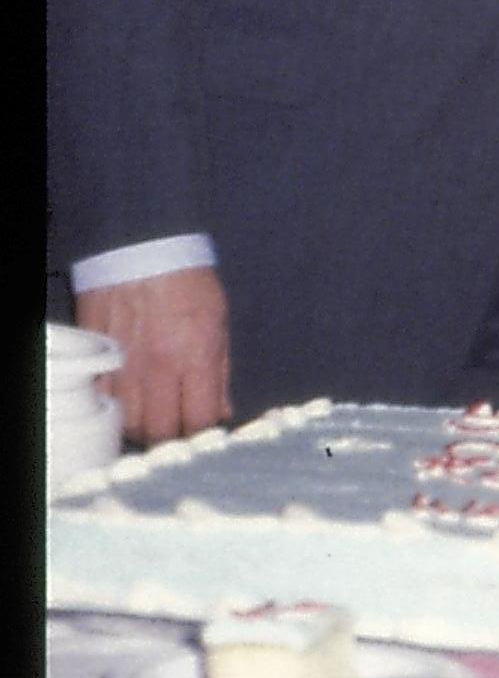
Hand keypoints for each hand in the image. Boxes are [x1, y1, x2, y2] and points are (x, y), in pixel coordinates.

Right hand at [77, 268, 231, 444]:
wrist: (140, 244)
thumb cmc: (186, 278)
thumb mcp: (218, 318)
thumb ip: (220, 371)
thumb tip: (223, 411)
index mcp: (195, 354)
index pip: (200, 421)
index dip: (204, 431)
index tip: (204, 427)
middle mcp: (157, 366)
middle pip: (161, 432)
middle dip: (172, 433)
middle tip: (177, 421)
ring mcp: (123, 365)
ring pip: (128, 423)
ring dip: (142, 422)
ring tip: (153, 407)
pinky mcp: (97, 358)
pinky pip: (104, 401)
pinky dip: (116, 405)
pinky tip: (129, 393)